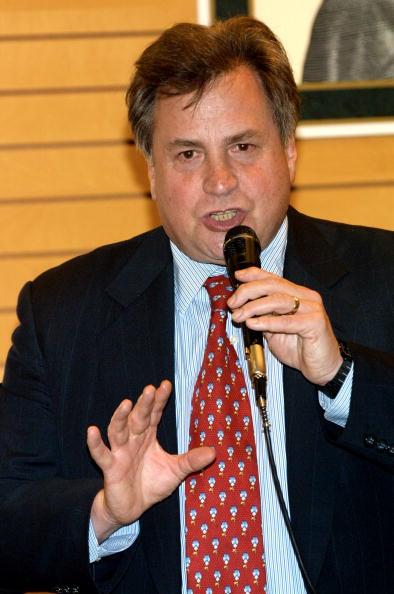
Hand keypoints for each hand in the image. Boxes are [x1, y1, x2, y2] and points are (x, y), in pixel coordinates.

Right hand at [87, 380, 214, 541]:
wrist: (131, 508)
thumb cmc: (151, 484)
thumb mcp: (175, 471)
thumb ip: (191, 461)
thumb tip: (214, 452)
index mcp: (148, 436)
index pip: (154, 414)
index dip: (159, 400)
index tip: (166, 384)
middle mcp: (133, 439)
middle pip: (137, 418)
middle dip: (143, 404)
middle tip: (150, 390)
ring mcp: (120, 452)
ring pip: (118, 431)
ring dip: (120, 417)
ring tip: (125, 404)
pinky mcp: (110, 467)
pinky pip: (101, 454)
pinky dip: (96, 443)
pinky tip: (92, 430)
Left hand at [227, 267, 341, 384]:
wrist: (323, 367)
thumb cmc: (300, 348)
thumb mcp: (275, 329)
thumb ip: (263, 316)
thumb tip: (241, 307)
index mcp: (297, 294)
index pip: (273, 278)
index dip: (254, 275)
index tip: (237, 277)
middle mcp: (306, 297)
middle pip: (273, 285)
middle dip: (248, 291)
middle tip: (233, 303)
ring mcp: (312, 308)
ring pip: (278, 300)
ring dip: (254, 307)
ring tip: (239, 316)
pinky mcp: (315, 323)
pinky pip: (287, 320)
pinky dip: (267, 322)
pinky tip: (253, 324)